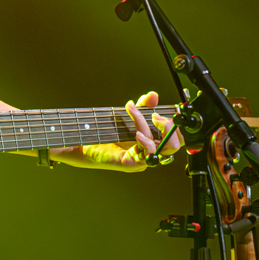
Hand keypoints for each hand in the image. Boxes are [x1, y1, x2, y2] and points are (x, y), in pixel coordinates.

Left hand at [52, 91, 183, 171]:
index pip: (175, 137)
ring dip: (153, 130)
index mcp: (151, 142)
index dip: (174, 125)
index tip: (160, 112)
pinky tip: (137, 133)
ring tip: (140, 116)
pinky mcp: (131, 164)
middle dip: (170, 128)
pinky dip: (145, 143)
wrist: (82, 143)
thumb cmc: (105, 131)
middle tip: (156, 116)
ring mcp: (141, 160)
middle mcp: (149, 152)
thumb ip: (142, 107)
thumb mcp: (126, 116)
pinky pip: (146, 155)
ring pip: (161, 148)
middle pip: (175, 146)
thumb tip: (153, 95)